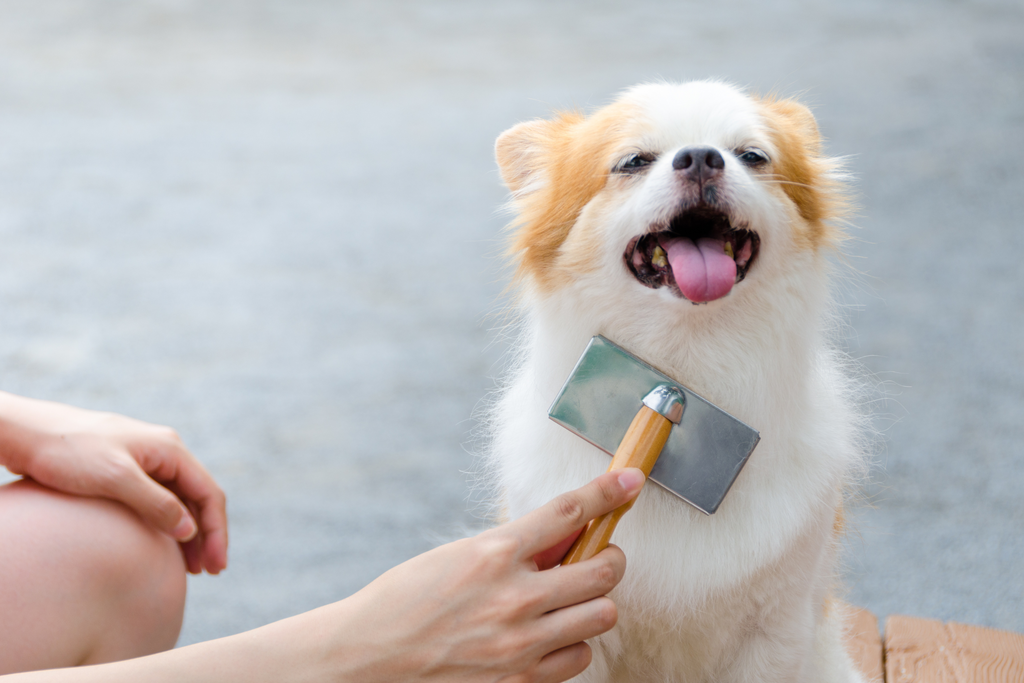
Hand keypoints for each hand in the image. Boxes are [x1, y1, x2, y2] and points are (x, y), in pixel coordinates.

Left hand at [0, 392, 226, 574]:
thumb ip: (156, 504)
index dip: (217, 532)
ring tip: (191, 566)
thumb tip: (190, 530)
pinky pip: (159, 501)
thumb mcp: (115, 479)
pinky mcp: (126, 471)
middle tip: (209, 571)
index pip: (209, 494)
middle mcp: (164, 453)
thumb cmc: (68, 451)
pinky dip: (167, 525)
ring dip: (189, 533)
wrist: (26, 433)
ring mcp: (146, 462)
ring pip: (180, 501)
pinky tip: (163, 547)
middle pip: (199, 498)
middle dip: (208, 535)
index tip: (216, 565)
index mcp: (170, 449)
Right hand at [289, 468, 644, 682]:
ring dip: (593, 605)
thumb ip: (513, 547)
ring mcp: (520, 644)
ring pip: (602, 616)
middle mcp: (513, 597)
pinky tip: (549, 638)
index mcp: (493, 553)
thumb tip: (566, 535)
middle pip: (604, 570)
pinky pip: (579, 658)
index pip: (568, 512)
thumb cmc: (407, 600)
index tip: (630, 481)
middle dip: (609, 559)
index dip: (607, 492)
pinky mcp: (520, 682)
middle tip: (598, 558)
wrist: (367, 657)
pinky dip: (571, 645)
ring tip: (569, 602)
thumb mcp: (458, 556)